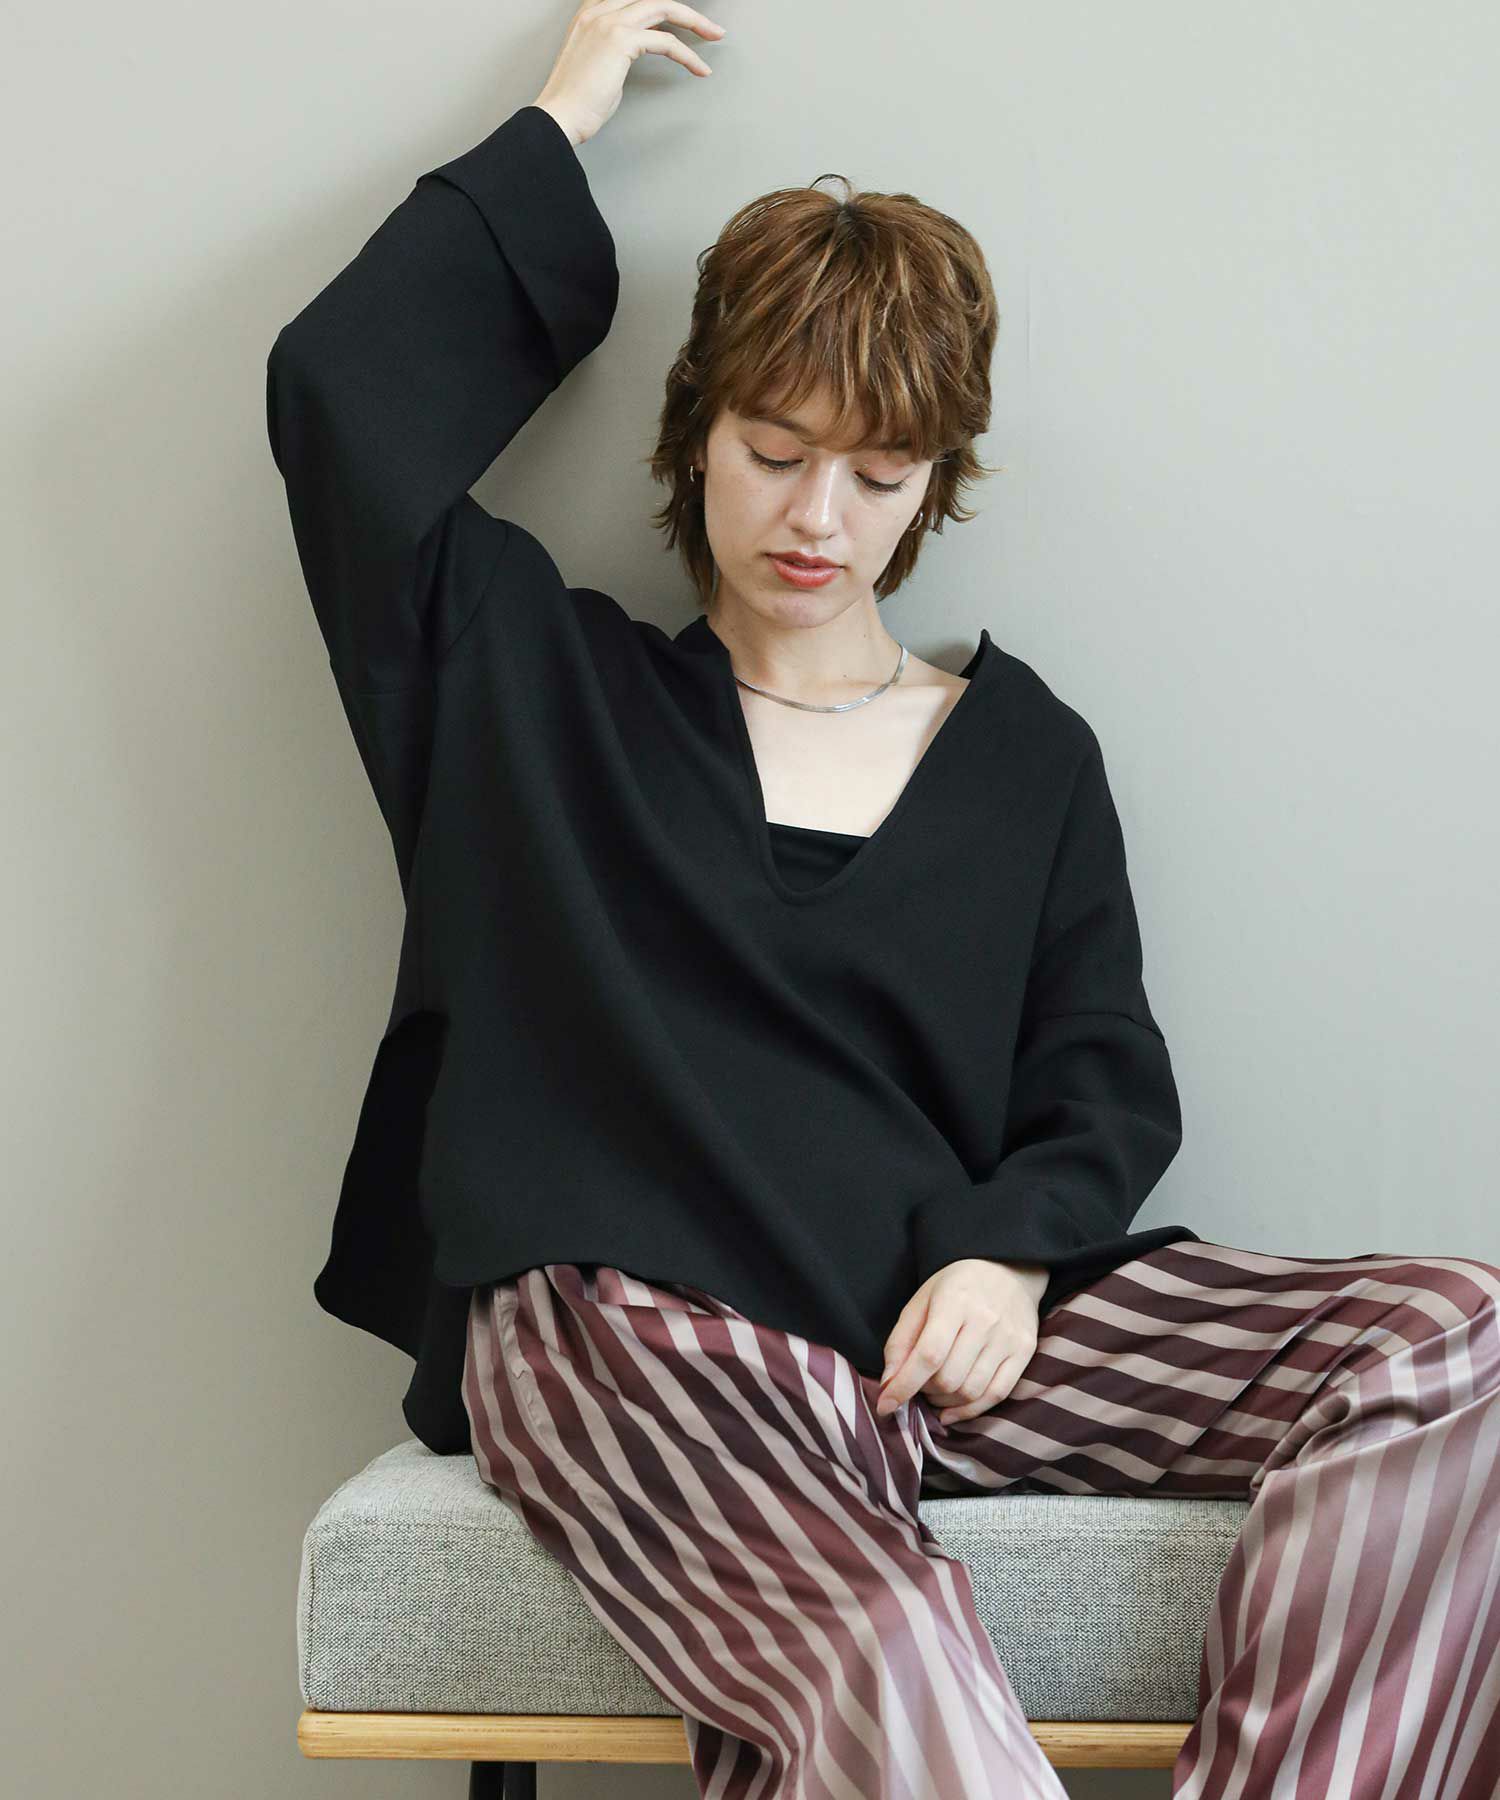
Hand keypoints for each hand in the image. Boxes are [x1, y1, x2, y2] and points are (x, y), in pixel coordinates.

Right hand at [533, 0, 729, 148]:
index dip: (661, 5)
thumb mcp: (597, 65)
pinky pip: (666, 41)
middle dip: (686, 11)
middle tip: (709, 27)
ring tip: (714, 36)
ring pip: (664, 7)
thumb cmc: (575, 102)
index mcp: (590, 13)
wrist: (558, 117)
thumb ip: (616, 52)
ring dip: (695, 22)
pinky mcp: (620, 41)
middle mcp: (599, 10)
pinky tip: (699, 68)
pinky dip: (687, 55)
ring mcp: (609, 22)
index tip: (684, 16)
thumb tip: (633, 56)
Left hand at [875, 1259, 1047, 1423]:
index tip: (885, 1404)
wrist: (1008, 1269)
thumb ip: (900, 1341)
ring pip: (970, 1391)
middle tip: (918, 1384)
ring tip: (935, 1392)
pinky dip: (970, 1411)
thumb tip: (889, 1383)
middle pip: (948, 1378)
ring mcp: (1008, 1338)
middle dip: (924, 1391)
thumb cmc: (956, 1287)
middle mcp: (985, 1321)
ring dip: (944, 1402)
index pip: (928, 1355)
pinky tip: (952, 1410)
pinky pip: (996, 1394)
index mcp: (954, 1301)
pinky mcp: (1024, 1351)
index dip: (904, 1385)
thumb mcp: (921, 1302)